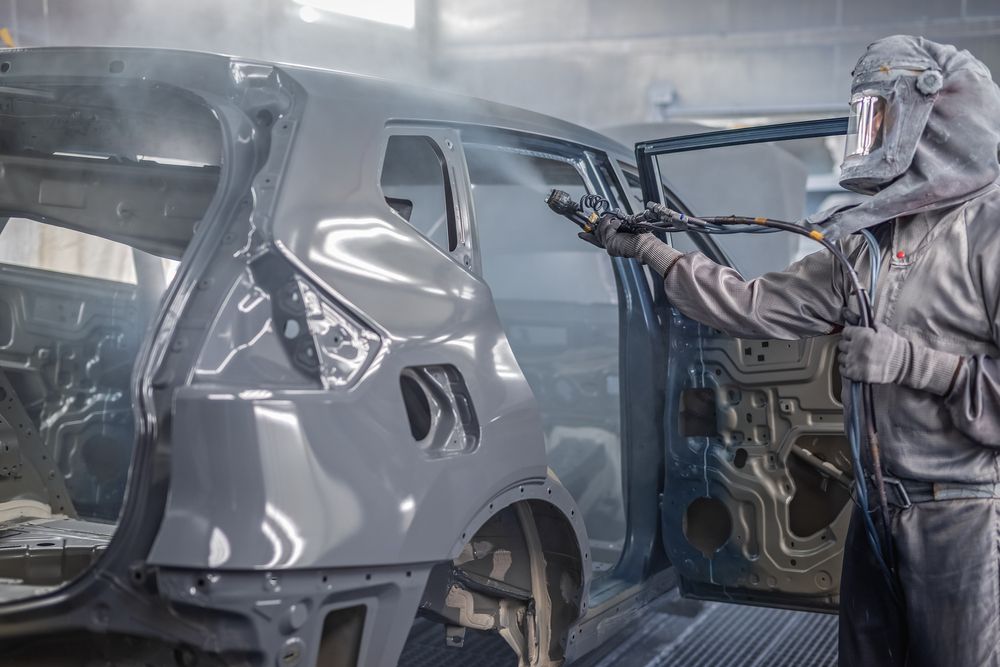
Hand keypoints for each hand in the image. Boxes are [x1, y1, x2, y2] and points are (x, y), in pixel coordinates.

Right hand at [578, 215, 645, 257]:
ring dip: (609, 222)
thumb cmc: (642, 239)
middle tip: (609, 218)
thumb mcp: (626, 231)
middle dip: (602, 223)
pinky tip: (619, 224)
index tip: (581, 234)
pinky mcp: (611, 243)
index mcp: (613, 246)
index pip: (597, 241)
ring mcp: (610, 246)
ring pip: (601, 229)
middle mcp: (610, 247)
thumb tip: (612, 220)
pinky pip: (607, 229)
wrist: (646, 245)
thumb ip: (617, 228)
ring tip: (617, 221)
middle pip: (597, 233)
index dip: (588, 237)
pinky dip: (613, 224)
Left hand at [838, 324, 961, 394]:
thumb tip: (845, 311)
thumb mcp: (881, 329)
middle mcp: (855, 348)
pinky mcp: (855, 374)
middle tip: (858, 348)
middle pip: (842, 345)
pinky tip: (855, 366)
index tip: (857, 337)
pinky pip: (842, 369)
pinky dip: (847, 368)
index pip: (845, 332)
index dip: (851, 334)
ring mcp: (854, 362)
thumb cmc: (894, 345)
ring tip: (858, 358)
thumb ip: (863, 321)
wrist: (904, 364)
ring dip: (847, 357)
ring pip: (841, 357)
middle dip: (849, 345)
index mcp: (861, 335)